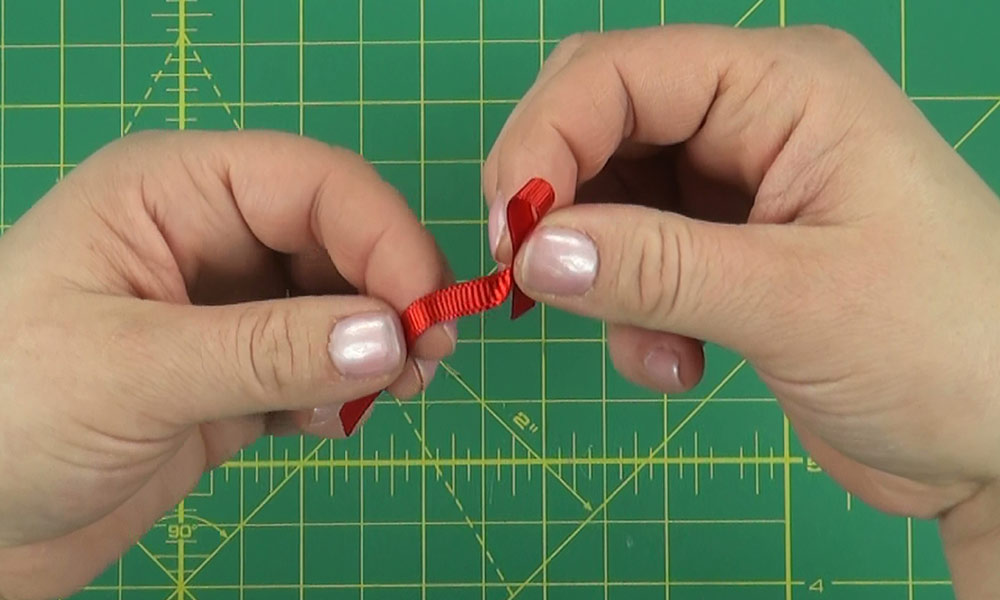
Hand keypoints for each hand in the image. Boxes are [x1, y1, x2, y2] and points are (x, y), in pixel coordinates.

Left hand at [0, 131, 454, 599]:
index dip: (384, 238)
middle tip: (424, 363)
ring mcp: (221, 311)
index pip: (312, 184)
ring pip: (336, 305)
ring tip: (390, 395)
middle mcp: (204, 238)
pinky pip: (314, 367)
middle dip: (388, 296)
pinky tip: (322, 426)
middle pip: (336, 240)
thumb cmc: (2, 415)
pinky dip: (338, 393)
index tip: (426, 314)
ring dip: (373, 347)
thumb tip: (390, 338)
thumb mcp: (133, 373)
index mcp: (171, 193)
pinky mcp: (231, 376)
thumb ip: (268, 352)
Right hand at [485, 25, 999, 596]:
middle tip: (537, 280)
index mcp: (785, 87)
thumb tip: (534, 252)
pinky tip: (678, 365)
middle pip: (601, 124)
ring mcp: (738, 188)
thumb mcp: (797, 301)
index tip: (513, 237)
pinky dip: (632, 314)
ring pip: (608, 200)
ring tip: (652, 349)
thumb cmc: (949, 348)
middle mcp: (755, 120)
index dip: (545, 141)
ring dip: (602, 275)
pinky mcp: (728, 253)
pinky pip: (636, 260)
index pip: (619, 72)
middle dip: (558, 202)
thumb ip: (658, 268)